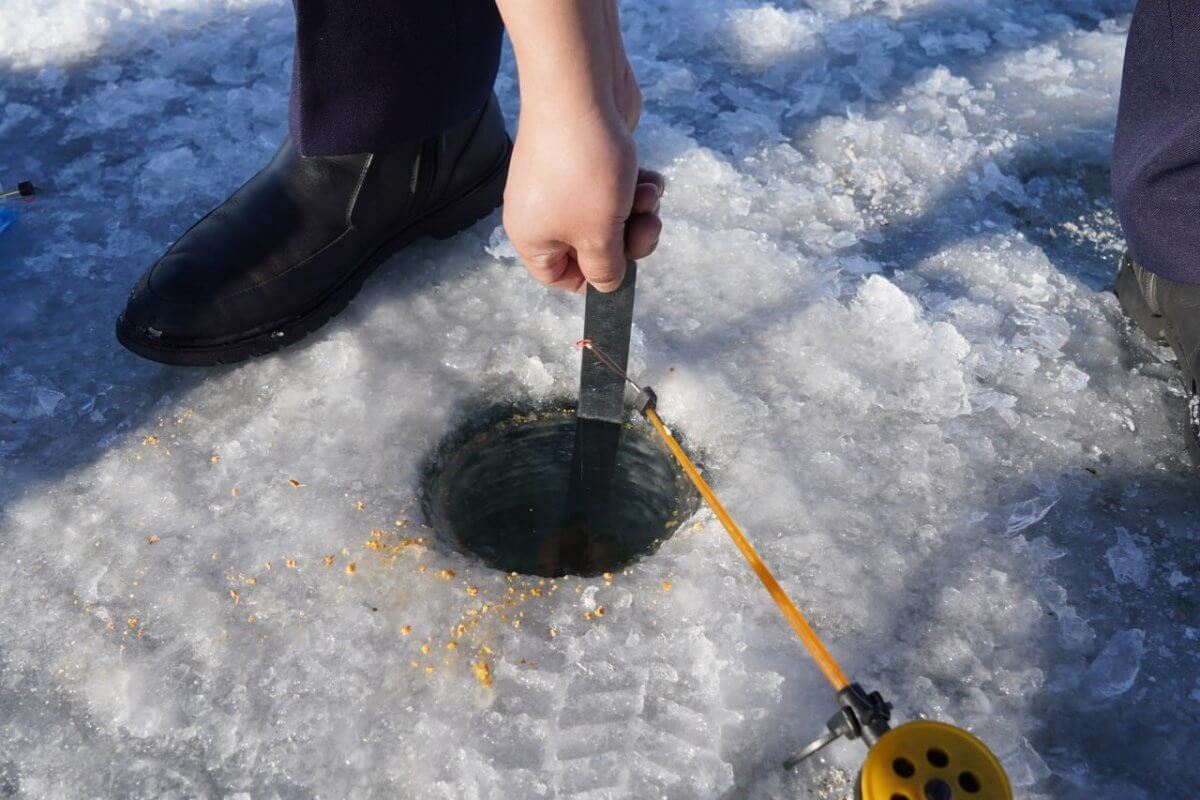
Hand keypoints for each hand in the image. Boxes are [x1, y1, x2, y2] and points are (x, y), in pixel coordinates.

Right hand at [496, 0, 663, 292]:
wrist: (581, 90)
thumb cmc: (582, 169)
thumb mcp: (598, 234)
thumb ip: (606, 268)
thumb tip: (607, 283)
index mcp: (532, 235)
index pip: (558, 276)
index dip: (591, 279)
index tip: (619, 269)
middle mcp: (544, 210)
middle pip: (593, 246)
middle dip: (627, 240)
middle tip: (647, 226)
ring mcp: (567, 181)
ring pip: (611, 215)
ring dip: (639, 210)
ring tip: (647, 192)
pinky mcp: (590, 157)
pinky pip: (617, 185)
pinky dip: (636, 184)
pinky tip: (650, 175)